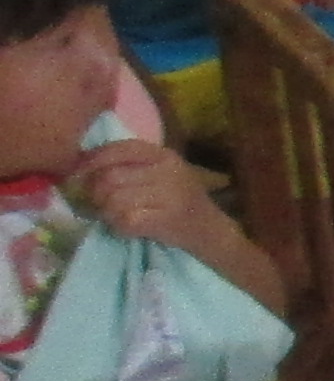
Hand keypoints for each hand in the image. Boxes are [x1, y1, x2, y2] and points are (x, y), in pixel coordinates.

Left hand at [72, 137, 229, 254]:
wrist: (211, 231)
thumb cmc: (178, 201)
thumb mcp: (159, 174)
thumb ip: (128, 165)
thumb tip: (79, 166)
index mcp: (164, 155)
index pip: (119, 149)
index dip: (91, 161)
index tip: (75, 175)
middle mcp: (169, 171)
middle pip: (110, 178)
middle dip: (96, 194)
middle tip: (99, 205)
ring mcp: (170, 195)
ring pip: (114, 201)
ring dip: (107, 213)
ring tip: (115, 217)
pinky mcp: (167, 220)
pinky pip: (125, 220)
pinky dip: (119, 227)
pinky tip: (127, 228)